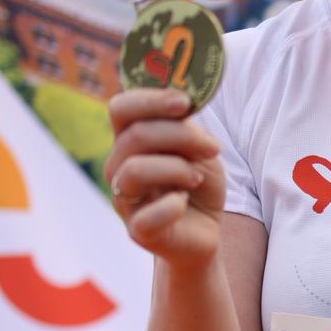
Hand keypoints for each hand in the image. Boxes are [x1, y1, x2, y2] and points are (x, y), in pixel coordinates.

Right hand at [104, 86, 225, 268]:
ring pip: (134, 171)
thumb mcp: (198, 149)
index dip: (150, 100)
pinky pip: (147, 216)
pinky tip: (184, 204)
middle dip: (180, 136)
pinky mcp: (138, 231)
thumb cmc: (196, 184)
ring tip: (196, 178)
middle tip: (212, 148)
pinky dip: (173, 206)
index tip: (185, 102)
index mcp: (129, 141)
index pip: (121, 108)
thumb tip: (183, 101)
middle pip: (135, 135)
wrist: (204, 230)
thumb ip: (184, 127)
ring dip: (176, 169)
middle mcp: (118, 167)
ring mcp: (124, 200)